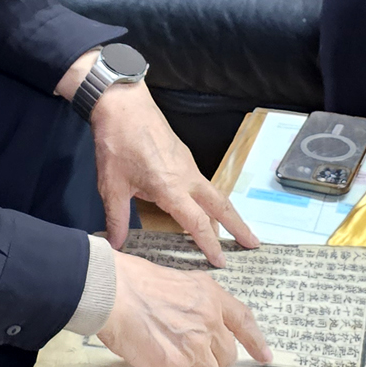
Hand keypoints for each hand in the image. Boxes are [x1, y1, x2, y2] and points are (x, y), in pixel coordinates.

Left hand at [58, 54, 258, 263]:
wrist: (123, 105)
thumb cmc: (116, 144)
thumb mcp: (111, 186)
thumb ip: (116, 218)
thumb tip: (116, 246)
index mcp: (171, 188)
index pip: (197, 223)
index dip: (209, 244)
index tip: (221, 262)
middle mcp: (187, 177)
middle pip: (220, 206)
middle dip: (239, 227)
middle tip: (254, 244)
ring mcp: (188, 165)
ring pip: (214, 194)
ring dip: (227, 213)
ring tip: (236, 231)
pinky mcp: (184, 156)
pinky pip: (202, 184)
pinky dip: (210, 201)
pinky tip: (204, 208)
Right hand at [95, 249, 271, 366]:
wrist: (110, 291)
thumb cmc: (131, 281)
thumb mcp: (177, 282)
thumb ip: (192, 305)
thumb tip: (189, 331)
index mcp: (210, 295)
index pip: (244, 320)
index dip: (256, 342)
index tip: (265, 357)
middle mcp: (209, 320)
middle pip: (226, 357)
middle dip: (207, 362)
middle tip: (182, 360)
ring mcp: (195, 345)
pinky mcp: (175, 366)